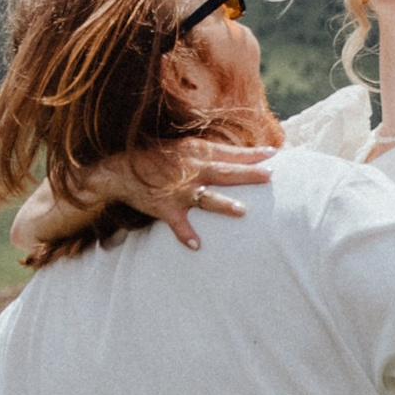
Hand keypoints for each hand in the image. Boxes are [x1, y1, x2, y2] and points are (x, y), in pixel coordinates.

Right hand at [100, 135, 279, 250]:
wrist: (121, 169)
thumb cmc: (157, 159)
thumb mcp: (183, 149)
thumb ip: (208, 153)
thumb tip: (238, 156)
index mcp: (195, 153)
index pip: (228, 153)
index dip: (251, 154)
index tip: (273, 154)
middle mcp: (190, 170)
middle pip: (223, 171)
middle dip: (247, 174)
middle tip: (270, 175)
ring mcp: (177, 189)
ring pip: (204, 197)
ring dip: (223, 204)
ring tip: (242, 212)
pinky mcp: (164, 206)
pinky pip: (177, 223)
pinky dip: (186, 234)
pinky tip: (197, 245)